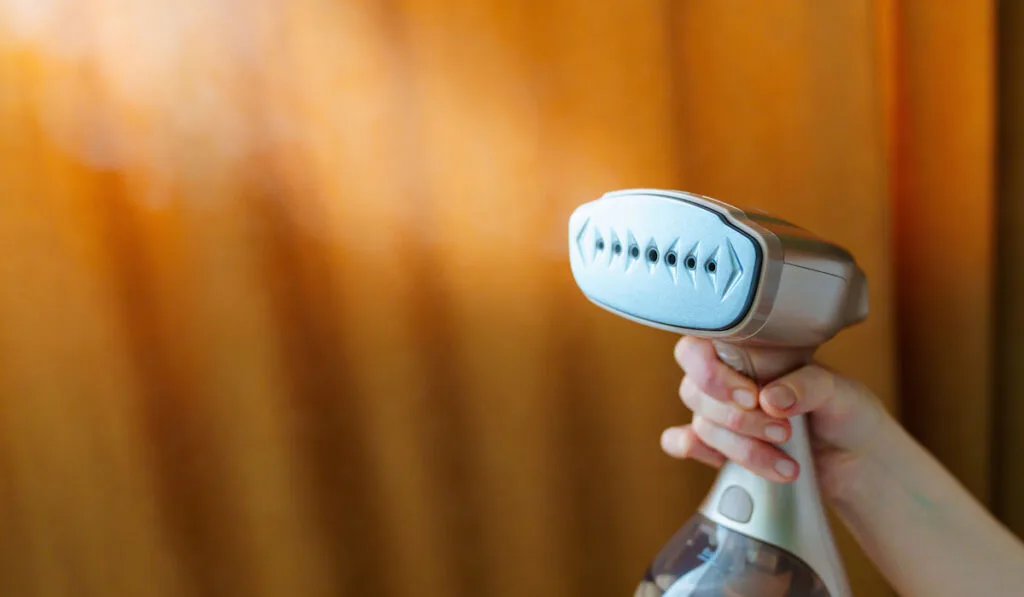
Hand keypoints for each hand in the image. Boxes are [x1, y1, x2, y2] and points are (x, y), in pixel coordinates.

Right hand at [660, 336, 890, 498]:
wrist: (857, 460)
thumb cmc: (846, 412)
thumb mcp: (839, 392)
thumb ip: (807, 385)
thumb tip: (770, 398)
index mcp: (750, 351)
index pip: (699, 348)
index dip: (712, 373)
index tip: (751, 397)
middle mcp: (728, 377)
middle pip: (696, 391)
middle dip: (739, 419)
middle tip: (782, 431)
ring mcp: (720, 412)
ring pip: (701, 425)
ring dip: (740, 448)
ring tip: (785, 461)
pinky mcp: (719, 445)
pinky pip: (683, 442)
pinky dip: (691, 449)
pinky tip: (716, 460)